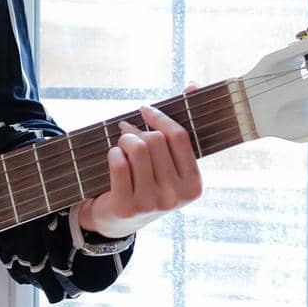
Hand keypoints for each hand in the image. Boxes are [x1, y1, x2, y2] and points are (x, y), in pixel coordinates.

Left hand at [78, 85, 204, 238]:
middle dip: (138, 130)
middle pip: (156, 140)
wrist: (119, 221)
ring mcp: (151, 203)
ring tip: (121, 143)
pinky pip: (119, 163)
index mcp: (194, 185)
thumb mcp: (169, 164)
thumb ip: (181, 127)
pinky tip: (113, 157)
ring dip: (124, 139)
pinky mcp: (126, 206)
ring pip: (137, 148)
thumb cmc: (148, 184)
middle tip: (128, 131)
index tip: (146, 109)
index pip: (179, 136)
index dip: (160, 117)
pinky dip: (113, 153)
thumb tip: (194, 85)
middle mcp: (176, 197)